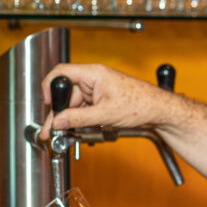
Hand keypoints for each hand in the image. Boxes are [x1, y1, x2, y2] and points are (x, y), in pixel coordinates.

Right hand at [38, 63, 169, 139]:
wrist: (159, 111)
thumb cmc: (141, 104)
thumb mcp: (106, 114)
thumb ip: (79, 118)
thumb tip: (59, 121)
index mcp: (94, 74)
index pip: (62, 72)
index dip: (50, 86)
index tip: (47, 103)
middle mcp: (94, 79)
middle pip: (67, 93)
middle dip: (58, 112)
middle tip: (51, 130)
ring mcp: (98, 90)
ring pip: (74, 104)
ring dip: (68, 119)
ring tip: (61, 134)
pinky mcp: (102, 100)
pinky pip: (84, 109)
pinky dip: (78, 120)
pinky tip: (74, 131)